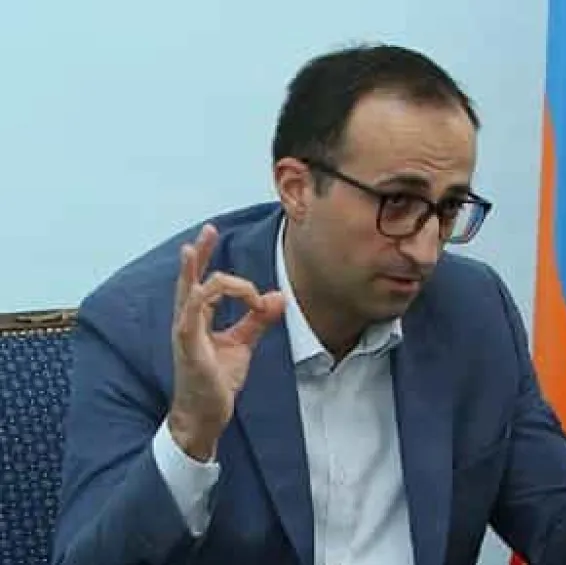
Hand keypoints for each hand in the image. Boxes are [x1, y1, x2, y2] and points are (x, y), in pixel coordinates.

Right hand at [168, 224, 284, 460]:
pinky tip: (205, 289)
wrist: (205, 415)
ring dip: (201, 274)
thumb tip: (279, 297)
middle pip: (189, 280)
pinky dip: (198, 300)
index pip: (205, 283)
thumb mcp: (242, 344)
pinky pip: (189, 318)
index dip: (215, 266)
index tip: (260, 295)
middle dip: (200, 254)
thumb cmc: (216, 381)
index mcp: (199, 319)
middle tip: (209, 229)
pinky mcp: (188, 348)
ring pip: (190, 293)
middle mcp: (188, 321)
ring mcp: (185, 334)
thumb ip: (257, 320)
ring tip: (204, 254)